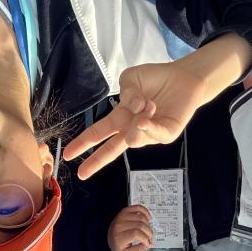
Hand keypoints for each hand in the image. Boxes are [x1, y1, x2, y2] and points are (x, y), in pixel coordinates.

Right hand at [65, 62, 214, 179]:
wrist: (183, 77)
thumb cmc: (155, 79)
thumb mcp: (131, 78)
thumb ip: (125, 92)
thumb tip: (131, 108)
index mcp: (121, 117)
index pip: (100, 132)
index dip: (84, 143)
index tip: (68, 154)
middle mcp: (133, 129)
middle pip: (112, 148)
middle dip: (96, 160)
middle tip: (81, 174)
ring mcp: (149, 135)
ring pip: (133, 138)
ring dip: (137, 118)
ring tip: (149, 103)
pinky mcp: (166, 134)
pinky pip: (154, 135)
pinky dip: (149, 126)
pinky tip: (146, 116)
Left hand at [108, 205, 153, 250]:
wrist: (110, 239)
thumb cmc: (118, 246)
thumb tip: (149, 244)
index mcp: (119, 237)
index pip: (136, 233)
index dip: (145, 238)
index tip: (148, 243)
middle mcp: (119, 225)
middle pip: (140, 225)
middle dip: (149, 232)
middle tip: (150, 237)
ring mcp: (122, 216)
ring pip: (141, 217)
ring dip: (148, 224)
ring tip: (147, 230)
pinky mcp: (125, 211)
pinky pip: (138, 207)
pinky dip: (145, 212)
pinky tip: (147, 219)